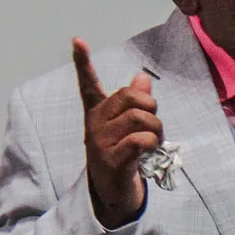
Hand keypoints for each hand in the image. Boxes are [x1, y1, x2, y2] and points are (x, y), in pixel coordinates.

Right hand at [73, 38, 163, 228]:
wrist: (114, 193)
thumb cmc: (124, 156)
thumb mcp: (128, 128)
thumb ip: (135, 103)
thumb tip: (142, 76)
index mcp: (98, 113)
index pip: (88, 84)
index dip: (83, 63)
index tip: (77, 40)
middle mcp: (95, 124)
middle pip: (131, 96)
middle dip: (152, 107)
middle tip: (154, 126)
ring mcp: (101, 142)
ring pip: (140, 118)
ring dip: (157, 130)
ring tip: (154, 142)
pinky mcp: (111, 161)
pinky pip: (140, 140)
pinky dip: (152, 144)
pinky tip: (149, 152)